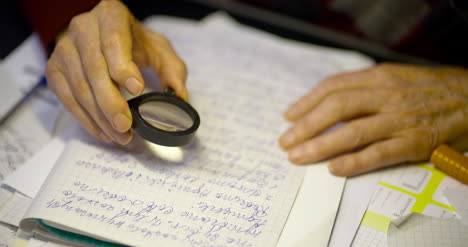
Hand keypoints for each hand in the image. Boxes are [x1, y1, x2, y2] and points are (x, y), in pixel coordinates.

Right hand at [46, 0, 186, 144]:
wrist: (101, 35)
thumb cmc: (132, 42)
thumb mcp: (158, 49)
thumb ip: (172, 70)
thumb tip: (180, 97)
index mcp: (110, 16)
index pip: (114, 41)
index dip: (123, 67)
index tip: (137, 89)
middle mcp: (82, 29)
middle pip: (94, 69)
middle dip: (110, 102)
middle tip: (126, 125)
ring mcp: (64, 49)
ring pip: (79, 87)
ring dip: (100, 117)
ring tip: (120, 136)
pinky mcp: (54, 69)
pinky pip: (67, 99)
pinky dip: (86, 120)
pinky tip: (103, 132)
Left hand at [279, 63, 467, 175]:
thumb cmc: (433, 90)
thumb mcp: (397, 77)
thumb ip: (366, 87)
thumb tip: (332, 102)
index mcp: (380, 77)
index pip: (334, 87)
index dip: (307, 102)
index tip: (289, 116)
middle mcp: (387, 95)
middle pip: (336, 108)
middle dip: (305, 126)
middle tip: (286, 141)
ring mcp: (400, 119)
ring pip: (352, 131)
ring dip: (320, 145)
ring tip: (298, 157)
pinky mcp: (415, 142)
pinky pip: (379, 153)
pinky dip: (354, 162)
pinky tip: (334, 169)